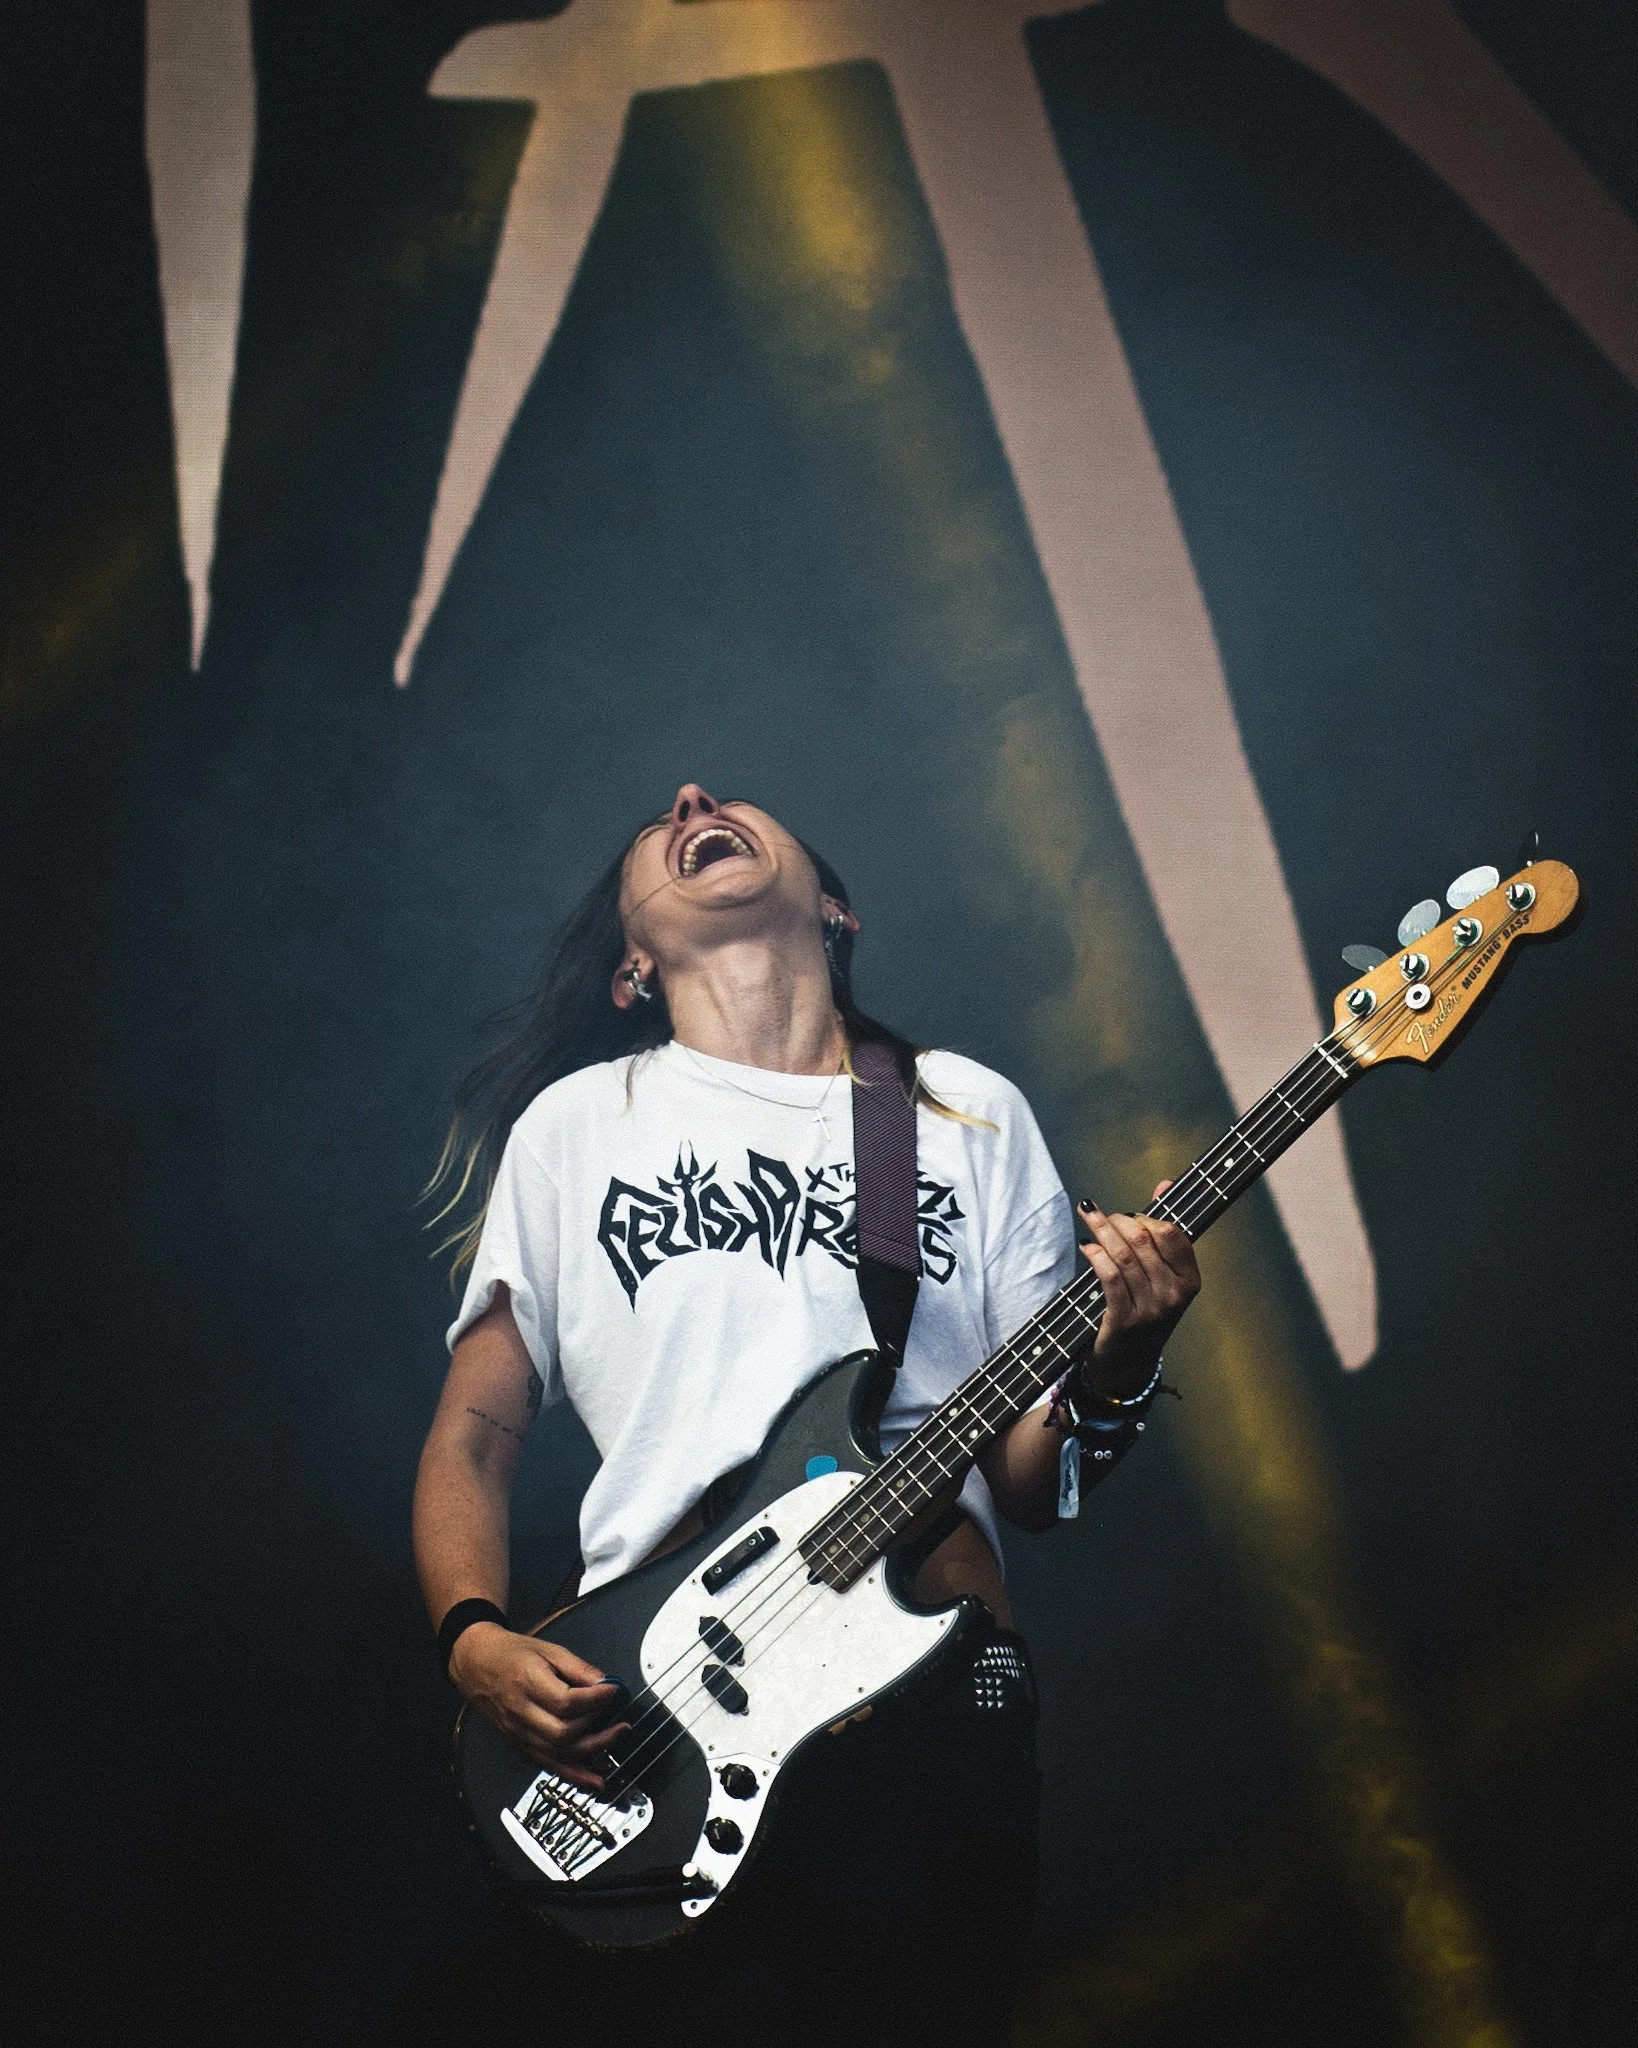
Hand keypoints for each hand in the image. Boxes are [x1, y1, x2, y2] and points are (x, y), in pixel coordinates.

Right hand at [449, 1623, 627, 1790]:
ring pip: (557, 1755)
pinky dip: (572, 1775)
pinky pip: (547, 1765)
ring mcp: (519, 1733)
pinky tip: (592, 1779)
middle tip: (619, 1722)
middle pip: (563, 1734)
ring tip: (614, 1742)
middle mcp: (521, 1713)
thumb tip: (606, 1683)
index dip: (596, 1699)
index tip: (613, 1691)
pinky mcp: (519, 1745)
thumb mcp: (548, 1650)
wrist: (476, 1663)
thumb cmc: (511, 1654)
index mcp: (528, 1683)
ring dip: (591, 1754)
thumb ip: (579, 1668)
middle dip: (598, 1731)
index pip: (566, 1701)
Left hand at [1076, 1182, 1199, 1397]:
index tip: (1128, 1215)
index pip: (1172, 1234)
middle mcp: (1174, 1296)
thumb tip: (1164, 1183)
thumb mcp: (1161, 1275)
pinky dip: (1095, 1255)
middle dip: (1117, 1220)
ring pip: (1123, 1255)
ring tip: (1088, 1218)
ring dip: (1101, 1230)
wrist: (1129, 1363)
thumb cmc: (1144, 1309)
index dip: (1147, 1217)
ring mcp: (1151, 1310)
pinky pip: (1109, 1276)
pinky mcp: (1125, 1320)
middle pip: (1144, 1240)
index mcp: (1190, 1282)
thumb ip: (1163, 1230)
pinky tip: (1087, 1246)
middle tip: (1100, 1215)